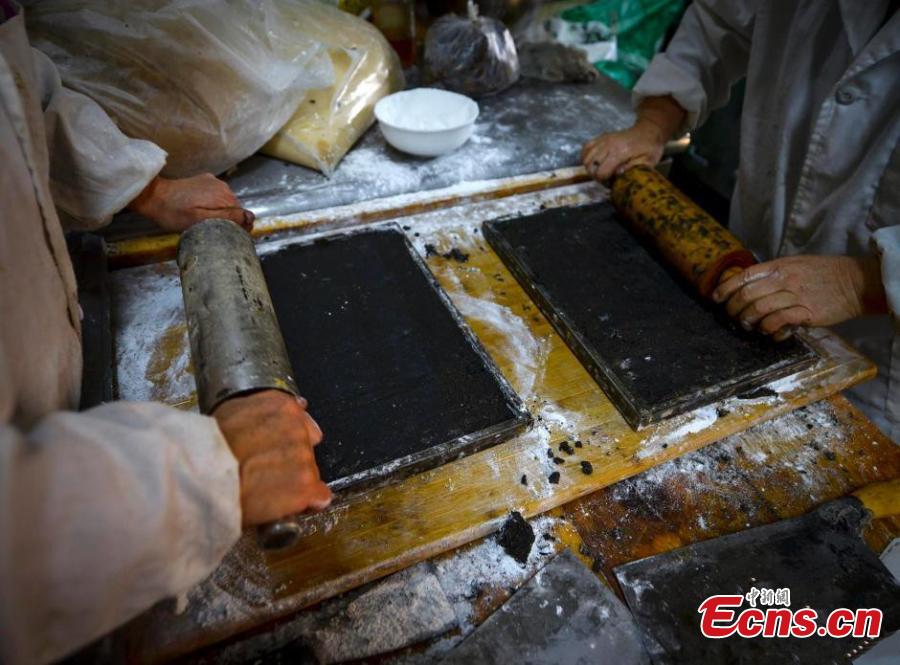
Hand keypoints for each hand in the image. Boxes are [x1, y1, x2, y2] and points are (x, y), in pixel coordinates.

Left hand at [128, 174, 254, 232]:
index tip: (222, 234)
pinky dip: (212, 204)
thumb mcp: (200, 221)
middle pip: (235, 209)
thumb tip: (250, 218)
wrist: (152, 196)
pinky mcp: (204, 181)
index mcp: (224, 196)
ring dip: (219, 212)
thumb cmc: (173, 213)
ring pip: (226, 203)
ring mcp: (213, 182)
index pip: (243, 215)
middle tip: (210, 229)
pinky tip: (199, 209)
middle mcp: (223, 186)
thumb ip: (226, 218)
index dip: (236, 227)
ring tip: (203, 220)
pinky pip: (216, 196)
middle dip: (228, 220)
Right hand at [212, 390, 331, 526]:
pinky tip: (286, 505)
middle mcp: (298, 428)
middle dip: (290, 460)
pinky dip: (307, 502)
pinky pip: (318, 496)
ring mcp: (304, 457)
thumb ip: (261, 411)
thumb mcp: (231, 412)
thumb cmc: (207, 448)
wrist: (201, 478)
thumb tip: (295, 409)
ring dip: (295, 482)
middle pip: (305, 447)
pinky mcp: (306, 486)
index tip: (274, 450)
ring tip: (265, 489)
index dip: (286, 440)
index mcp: (281, 406)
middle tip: (264, 471)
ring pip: (310, 472)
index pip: (299, 422)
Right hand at [581, 120, 666, 181]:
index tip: (610, 183)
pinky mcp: (602, 137)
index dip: (603, 181)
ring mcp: (604, 139)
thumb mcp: (648, 161)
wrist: (650, 129)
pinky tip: (592, 161)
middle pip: (590, 165)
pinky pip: (586, 146)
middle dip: (595, 175)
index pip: (601, 172)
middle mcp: (609, 145)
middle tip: (605, 178)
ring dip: (589, 166)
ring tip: (598, 170)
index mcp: (620, 152)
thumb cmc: (650, 147)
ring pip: (586, 157)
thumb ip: (632, 169)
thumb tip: (618, 175)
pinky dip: (586, 155)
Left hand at [712, 255, 886, 340]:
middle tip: (734, 317)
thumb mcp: (796, 265)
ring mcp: (795, 295)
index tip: (715, 298)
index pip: (744, 276)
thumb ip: (773, 274)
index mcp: (779, 266)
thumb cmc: (824, 274)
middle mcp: (784, 279)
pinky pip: (778, 322)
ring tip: (751, 326)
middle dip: (733, 309)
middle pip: (746, 295)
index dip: (725, 288)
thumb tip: (747, 286)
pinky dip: (769, 330)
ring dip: (749, 321)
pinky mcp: (807, 312)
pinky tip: (771, 333)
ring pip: (759, 309)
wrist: (856, 282)